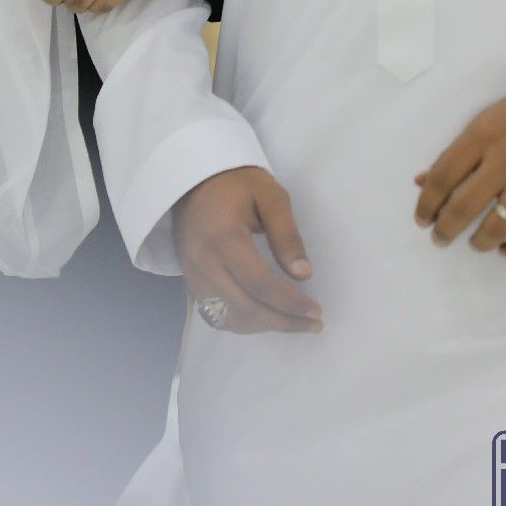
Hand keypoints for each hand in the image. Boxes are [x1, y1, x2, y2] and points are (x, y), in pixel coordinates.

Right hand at [173, 166, 321, 333]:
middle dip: (283, 322)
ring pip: (230, 318)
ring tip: (293, 321)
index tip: (316, 312)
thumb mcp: (270, 196)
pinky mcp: (190, 281)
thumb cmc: (236, 183)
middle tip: (313, 324)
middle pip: (246, 308)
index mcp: (224, 237)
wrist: (193, 178)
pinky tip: (264, 317)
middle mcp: (203, 262)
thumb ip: (287, 234)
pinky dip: (242, 323)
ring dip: (264, 327)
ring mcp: (193, 274)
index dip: (290, 303)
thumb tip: (303, 275)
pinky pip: (215, 315)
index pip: (260, 284)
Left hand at [413, 83, 505, 259]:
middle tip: (439, 238)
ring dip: (477, 243)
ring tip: (472, 244)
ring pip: (493, 228)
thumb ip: (456, 152)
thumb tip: (421, 181)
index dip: (425, 204)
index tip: (421, 218)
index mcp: (481, 136)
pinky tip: (504, 250)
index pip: (441, 177)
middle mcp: (502, 162)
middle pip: (461, 207)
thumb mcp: (487, 120)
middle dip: (444, 229)